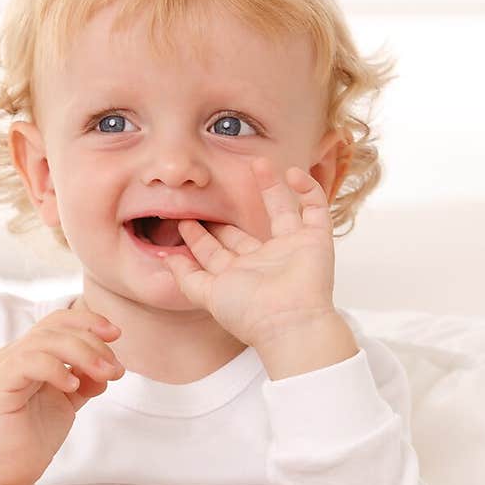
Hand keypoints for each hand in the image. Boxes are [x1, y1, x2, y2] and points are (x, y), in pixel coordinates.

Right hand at [0, 307, 124, 484]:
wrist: (8, 472)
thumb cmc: (33, 436)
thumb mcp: (69, 402)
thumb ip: (85, 380)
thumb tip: (108, 368)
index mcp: (29, 354)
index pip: (58, 321)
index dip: (88, 321)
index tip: (116, 334)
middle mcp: (13, 355)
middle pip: (55, 328)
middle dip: (92, 343)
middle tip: (114, 368)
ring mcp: (2, 369)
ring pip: (43, 342)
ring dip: (81, 354)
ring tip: (103, 374)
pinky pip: (26, 363)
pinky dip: (54, 369)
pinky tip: (73, 386)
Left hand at [158, 157, 337, 349]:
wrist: (288, 322)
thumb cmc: (250, 313)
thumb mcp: (208, 295)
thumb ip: (187, 278)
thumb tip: (167, 260)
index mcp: (239, 275)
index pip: (216, 250)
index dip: (200, 234)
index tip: (183, 217)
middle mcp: (265, 262)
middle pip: (245, 230)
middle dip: (230, 210)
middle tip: (217, 185)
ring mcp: (292, 250)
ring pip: (282, 212)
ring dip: (271, 188)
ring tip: (258, 163)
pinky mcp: (316, 241)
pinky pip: (315, 209)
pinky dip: (307, 190)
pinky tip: (292, 173)